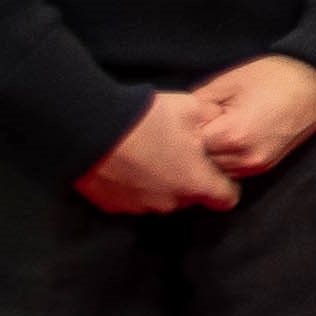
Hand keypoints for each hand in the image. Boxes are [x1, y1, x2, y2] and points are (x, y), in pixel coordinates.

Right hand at [76, 92, 242, 215]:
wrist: (89, 129)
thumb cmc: (147, 118)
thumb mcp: (191, 107)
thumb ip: (212, 119)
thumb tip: (219, 119)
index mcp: (194, 183)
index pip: (226, 199)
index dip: (226, 185)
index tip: (217, 170)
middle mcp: (170, 203)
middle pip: (191, 198)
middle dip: (190, 180)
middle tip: (180, 153)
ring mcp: (139, 208)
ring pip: (162, 199)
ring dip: (162, 183)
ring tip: (151, 155)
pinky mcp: (113, 206)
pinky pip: (135, 199)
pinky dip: (136, 186)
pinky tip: (129, 164)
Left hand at [189, 55, 315, 177]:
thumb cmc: (274, 75)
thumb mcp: (228, 81)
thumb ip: (197, 103)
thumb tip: (176, 118)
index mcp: (233, 136)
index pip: (188, 145)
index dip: (182, 129)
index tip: (183, 116)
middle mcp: (245, 158)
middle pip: (199, 163)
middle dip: (192, 146)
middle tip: (194, 123)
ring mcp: (257, 166)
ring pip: (215, 171)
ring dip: (208, 155)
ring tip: (211, 130)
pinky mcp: (265, 166)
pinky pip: (232, 170)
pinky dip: (224, 158)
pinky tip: (225, 138)